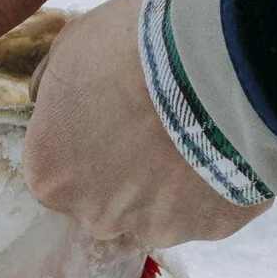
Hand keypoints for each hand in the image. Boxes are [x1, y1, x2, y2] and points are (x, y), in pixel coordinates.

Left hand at [23, 0, 268, 247]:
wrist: (214, 65)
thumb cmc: (131, 50)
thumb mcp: (71, 46)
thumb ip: (55, 86)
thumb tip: (52, 100)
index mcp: (49, 176)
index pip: (57, 168)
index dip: (84, 137)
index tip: (112, 111)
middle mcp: (94, 215)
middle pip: (103, 198)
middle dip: (124, 168)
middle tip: (154, 122)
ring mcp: (152, 228)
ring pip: (155, 209)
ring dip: (169, 181)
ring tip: (198, 131)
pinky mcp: (207, 231)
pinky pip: (204, 209)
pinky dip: (212, 184)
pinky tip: (227, 146)